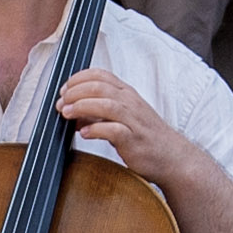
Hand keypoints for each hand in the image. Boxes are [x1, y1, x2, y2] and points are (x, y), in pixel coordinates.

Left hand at [51, 66, 205, 200]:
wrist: (172, 157)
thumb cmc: (145, 136)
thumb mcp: (122, 118)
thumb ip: (98, 113)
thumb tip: (72, 113)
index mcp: (127, 94)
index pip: (100, 75)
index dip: (78, 79)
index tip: (64, 90)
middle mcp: (131, 103)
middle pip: (100, 87)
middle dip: (75, 92)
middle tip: (60, 103)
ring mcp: (134, 121)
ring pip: (106, 104)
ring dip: (82, 107)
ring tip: (66, 114)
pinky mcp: (134, 140)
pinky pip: (114, 131)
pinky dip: (97, 130)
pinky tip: (84, 134)